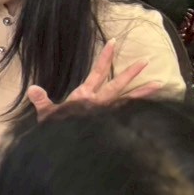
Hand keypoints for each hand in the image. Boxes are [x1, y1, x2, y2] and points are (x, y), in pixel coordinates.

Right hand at [27, 40, 161, 120]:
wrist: (64, 151)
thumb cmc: (55, 132)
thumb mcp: (46, 115)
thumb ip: (42, 101)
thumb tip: (33, 88)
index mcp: (84, 96)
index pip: (97, 72)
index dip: (105, 58)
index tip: (113, 43)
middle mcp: (98, 102)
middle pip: (117, 84)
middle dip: (130, 73)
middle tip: (145, 61)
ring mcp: (105, 114)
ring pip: (127, 100)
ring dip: (143, 93)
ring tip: (160, 84)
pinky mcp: (110, 124)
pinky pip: (127, 115)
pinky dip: (139, 111)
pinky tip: (152, 108)